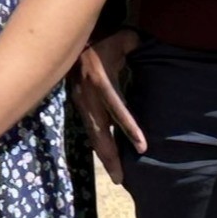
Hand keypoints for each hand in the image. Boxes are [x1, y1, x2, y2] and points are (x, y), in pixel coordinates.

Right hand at [74, 32, 144, 182]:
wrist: (69, 41)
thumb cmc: (101, 39)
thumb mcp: (121, 39)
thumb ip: (136, 44)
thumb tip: (147, 45)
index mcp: (100, 80)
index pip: (117, 108)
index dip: (129, 128)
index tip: (142, 147)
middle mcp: (88, 98)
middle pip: (99, 133)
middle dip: (110, 156)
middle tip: (121, 179)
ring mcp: (81, 104)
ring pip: (93, 136)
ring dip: (104, 157)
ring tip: (117, 177)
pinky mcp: (80, 107)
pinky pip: (91, 131)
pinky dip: (99, 146)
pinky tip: (108, 160)